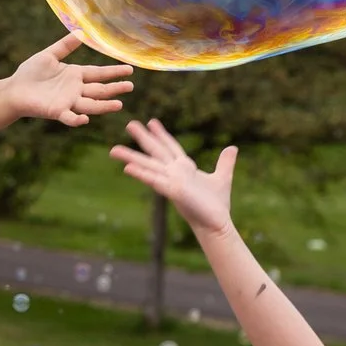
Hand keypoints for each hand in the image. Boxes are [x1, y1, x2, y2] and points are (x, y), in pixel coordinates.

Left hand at [4, 33, 133, 127]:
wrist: (14, 89)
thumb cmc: (30, 73)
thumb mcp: (49, 55)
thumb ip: (65, 45)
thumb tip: (80, 32)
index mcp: (75, 75)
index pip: (98, 73)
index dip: (114, 72)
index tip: (130, 70)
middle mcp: (75, 90)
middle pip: (99, 90)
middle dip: (114, 88)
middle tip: (130, 87)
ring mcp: (67, 102)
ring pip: (90, 105)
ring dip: (104, 106)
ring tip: (119, 105)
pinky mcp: (56, 111)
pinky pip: (69, 116)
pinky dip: (76, 119)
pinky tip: (85, 119)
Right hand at [109, 119, 234, 233]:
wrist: (217, 223)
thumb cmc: (216, 204)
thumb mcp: (223, 177)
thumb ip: (225, 162)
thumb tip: (233, 148)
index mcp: (184, 167)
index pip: (171, 147)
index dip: (162, 134)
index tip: (152, 121)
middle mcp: (175, 172)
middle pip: (155, 151)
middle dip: (143, 137)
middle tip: (129, 123)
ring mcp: (171, 182)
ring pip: (147, 166)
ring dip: (131, 157)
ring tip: (113, 150)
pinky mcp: (172, 192)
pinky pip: (154, 181)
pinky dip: (141, 174)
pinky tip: (127, 168)